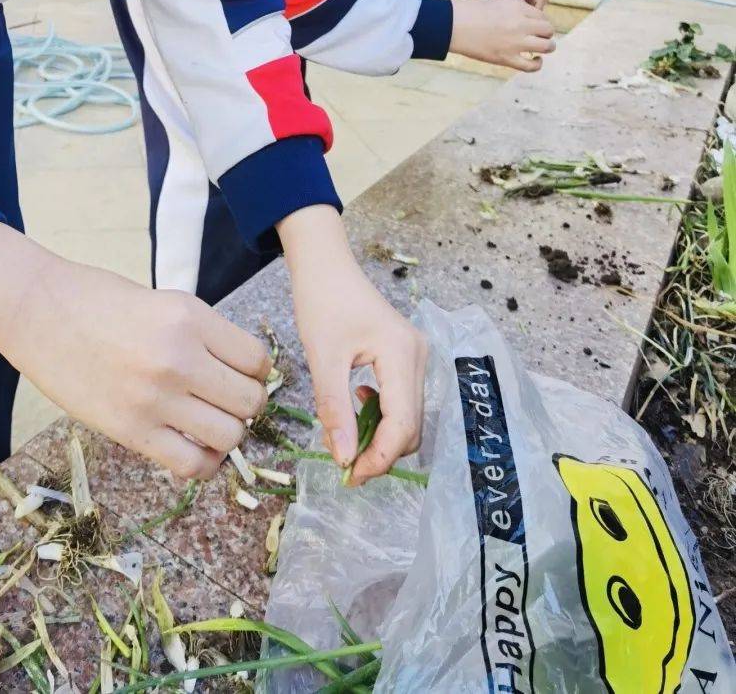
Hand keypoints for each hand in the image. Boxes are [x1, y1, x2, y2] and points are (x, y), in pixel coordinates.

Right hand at [0, 224, 269, 479]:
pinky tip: (193, 447)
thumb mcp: (162, 302)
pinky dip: (203, 463)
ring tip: (209, 423)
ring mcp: (155, 398)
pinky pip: (190, 465)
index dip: (256, 371)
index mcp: (190, 317)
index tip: (242, 374)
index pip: (257, 360)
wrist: (36, 311)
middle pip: (250, 400)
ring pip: (229, 435)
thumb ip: (201, 335)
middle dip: (247, 404)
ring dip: (227, 434)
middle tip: (227, 400)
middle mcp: (179, 357)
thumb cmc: (97, 300)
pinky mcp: (130, 430)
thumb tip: (238, 373)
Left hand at [278, 205, 426, 484]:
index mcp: (403, 355)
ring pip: (407, 416)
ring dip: (379, 435)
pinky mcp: (407, 356)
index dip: (379, 458)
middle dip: (380, 451)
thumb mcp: (323, 358)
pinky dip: (380, 414)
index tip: (349, 475)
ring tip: (344, 437)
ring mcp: (416, 355)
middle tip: (344, 464)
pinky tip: (354, 405)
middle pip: (410, 426)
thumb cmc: (322, 301)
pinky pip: (401, 399)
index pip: (402, 425)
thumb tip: (344, 459)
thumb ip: (335, 410)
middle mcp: (419, 356)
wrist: (326, 265)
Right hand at [449, 0, 555, 71]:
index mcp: (517, 7)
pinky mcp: (507, 59)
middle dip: (546, 32)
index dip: (540, 20)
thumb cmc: (468, 10)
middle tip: (541, 35)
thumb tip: (522, 15)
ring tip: (544, 47)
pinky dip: (537, 64)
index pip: (541, 15)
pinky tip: (537, 60)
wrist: (452, 24)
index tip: (536, 24)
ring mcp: (515, 43)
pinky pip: (531, 65)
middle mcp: (521, 24)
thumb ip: (511, 7)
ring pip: (547, 46)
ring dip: (548, 47)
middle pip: (547, 29)